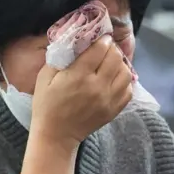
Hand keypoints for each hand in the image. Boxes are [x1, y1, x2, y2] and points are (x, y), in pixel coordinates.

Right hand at [31, 35, 132, 149]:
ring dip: (119, 64)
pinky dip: (123, 80)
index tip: (99, 37)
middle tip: (104, 49)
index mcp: (78, 76)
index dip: (101, 39)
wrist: (56, 136)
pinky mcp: (114, 110)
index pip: (99, 49)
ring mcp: (108, 99)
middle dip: (111, 49)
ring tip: (110, 63)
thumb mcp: (44, 77)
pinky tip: (114, 78)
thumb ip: (60, 57)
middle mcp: (97, 86)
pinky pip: (128, 89)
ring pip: (125, 72)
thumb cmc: (47, 104)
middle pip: (115, 57)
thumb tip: (74, 41)